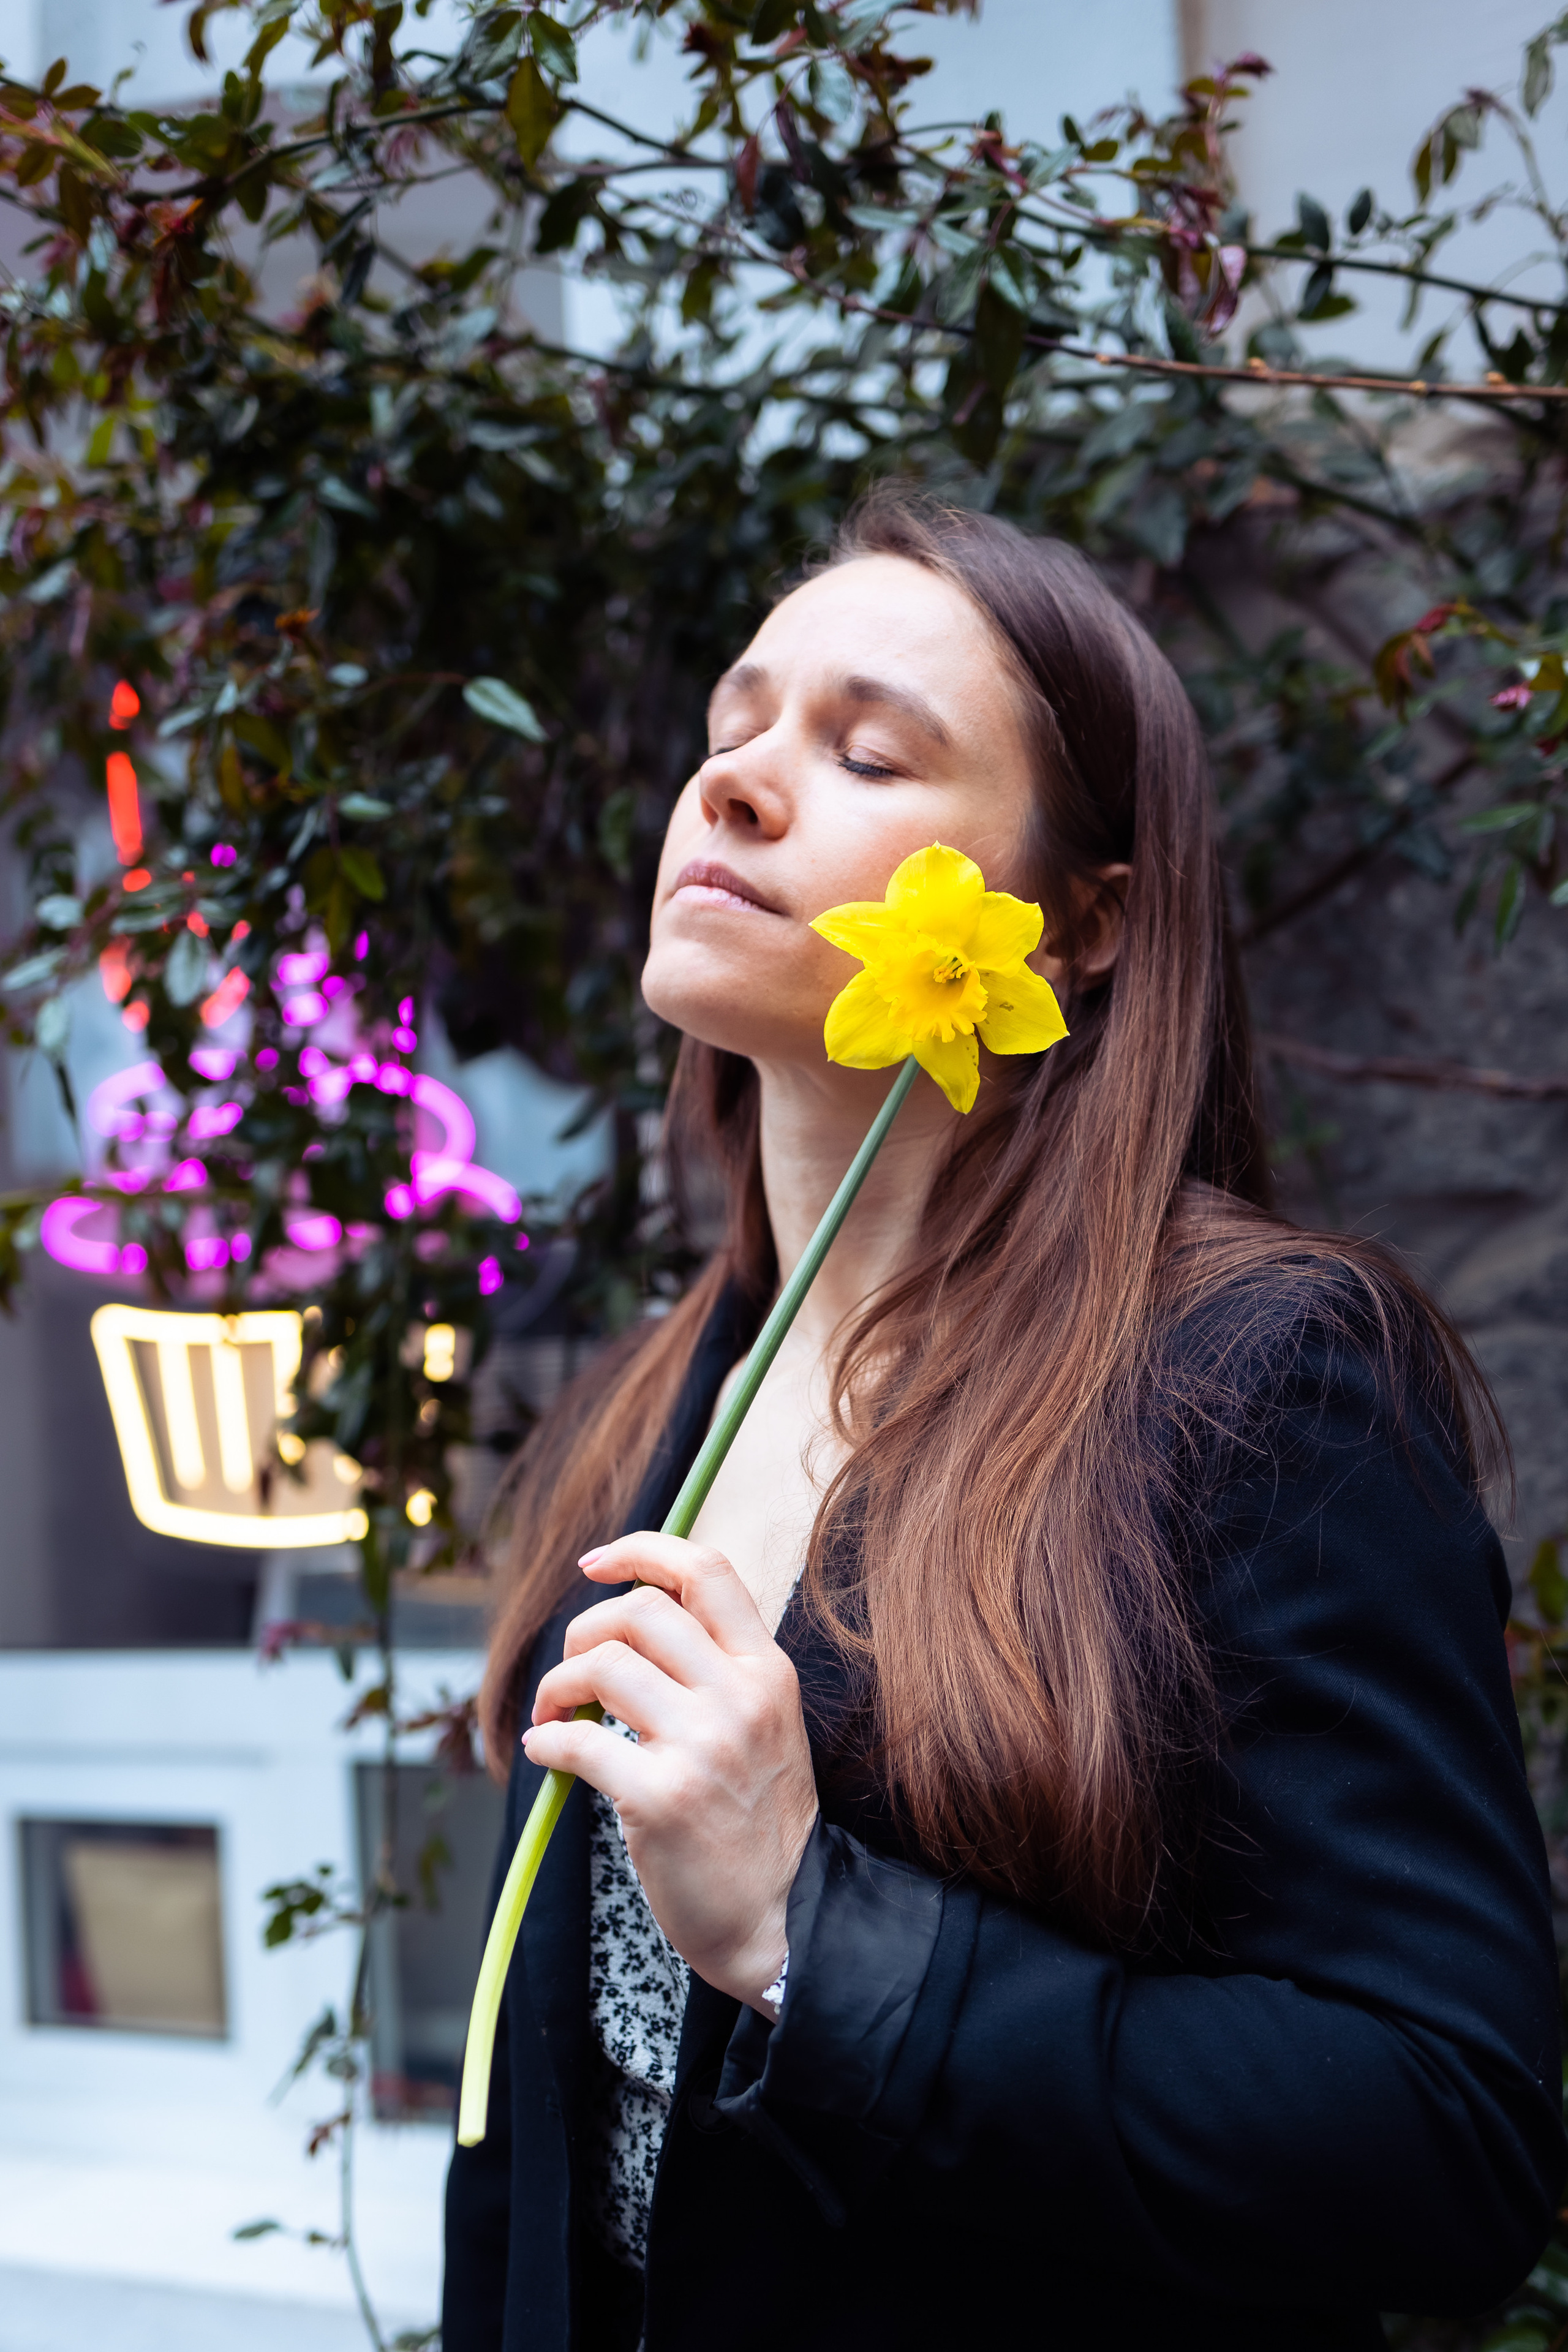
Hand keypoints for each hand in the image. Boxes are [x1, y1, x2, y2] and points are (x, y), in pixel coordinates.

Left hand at [522, 1532, 818, 2012]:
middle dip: (584, 1632)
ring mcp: (703, 1745)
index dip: (640, 1550)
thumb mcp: (767, 1727)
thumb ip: (718, 1672)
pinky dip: (545, 1744)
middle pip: (640, 1610)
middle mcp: (741, 1697)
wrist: (785, 1921)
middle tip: (571, 1674)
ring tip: (553, 1718)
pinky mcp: (661, 1798)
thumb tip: (630, 1625)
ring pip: (602, 1666)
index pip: (706, 1570)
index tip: (595, 1564)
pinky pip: (577, 1744)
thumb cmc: (762, 1826)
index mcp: (768, 1671)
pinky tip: (546, 1756)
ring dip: (557, 1688)